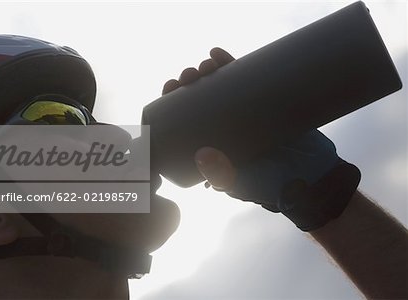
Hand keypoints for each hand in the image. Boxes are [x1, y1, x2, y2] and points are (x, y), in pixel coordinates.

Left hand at [163, 47, 359, 230]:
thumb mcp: (238, 183)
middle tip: (189, 74)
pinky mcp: (263, 104)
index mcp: (210, 144)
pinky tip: (217, 53)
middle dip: (190, 81)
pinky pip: (245, 81)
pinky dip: (231, 64)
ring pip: (219, 85)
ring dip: (208, 70)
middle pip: (198, 97)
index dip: (172, 100)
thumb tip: (201, 156)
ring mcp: (243, 113)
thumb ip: (220, 175)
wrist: (311, 178)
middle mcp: (223, 126)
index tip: (170, 86)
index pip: (183, 119)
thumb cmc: (269, 186)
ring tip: (206, 62)